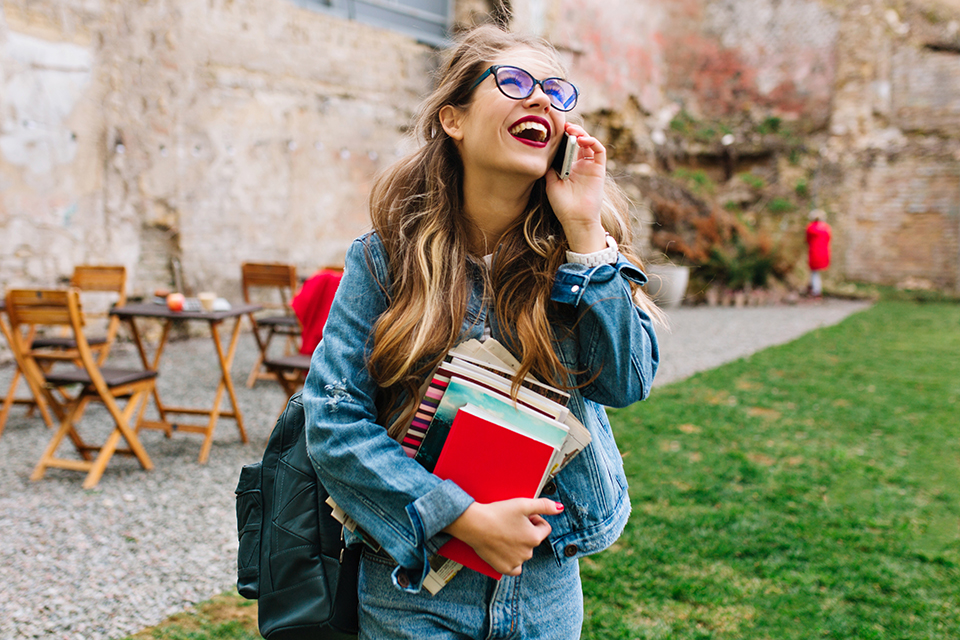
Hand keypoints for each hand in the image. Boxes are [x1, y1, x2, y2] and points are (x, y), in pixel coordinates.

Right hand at [443, 498, 563, 575]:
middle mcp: (528, 553)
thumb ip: (544, 505)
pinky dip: (513, 561)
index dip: (534, 519)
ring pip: (524, 553)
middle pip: (533, 540)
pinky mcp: (504, 568)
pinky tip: (505, 551)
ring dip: (518, 544)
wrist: (474, 524)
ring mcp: (516, 562)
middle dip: (526, 531)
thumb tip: (560, 508)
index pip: (544, 528)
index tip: (521, 515)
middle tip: (510, 523)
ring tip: (504, 533)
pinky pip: (515, 568)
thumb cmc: (499, 512)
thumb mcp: (524, 504)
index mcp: (535, 538)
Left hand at [545, 123, 607, 253]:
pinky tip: (582, 140)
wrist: (575, 219)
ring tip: (571, 130)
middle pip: (579, 141)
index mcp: (569, 168)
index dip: (563, 137)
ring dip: (581, 133)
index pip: (568, 147)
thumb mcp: (550, 183)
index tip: (554, 129)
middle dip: (572, 131)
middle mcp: (581, 165)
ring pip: (589, 143)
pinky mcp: (599, 169)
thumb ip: (549, 168)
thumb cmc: (562, 205)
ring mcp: (590, 167)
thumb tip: (544, 152)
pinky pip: (599, 151)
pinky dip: (592, 142)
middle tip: (563, 125)